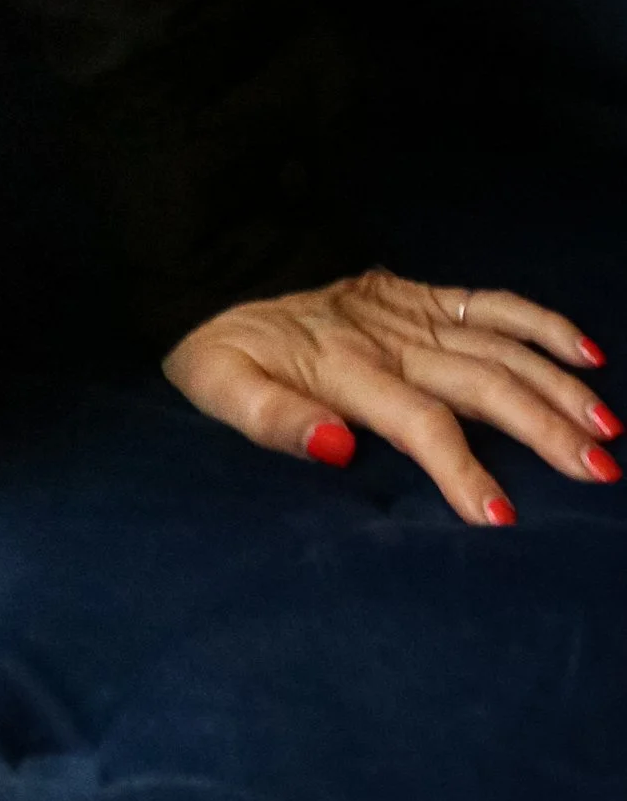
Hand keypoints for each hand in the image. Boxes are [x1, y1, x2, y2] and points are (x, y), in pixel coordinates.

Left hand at [165, 268, 617, 524]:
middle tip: (597, 472)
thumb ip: (272, 421)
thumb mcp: (219, 388)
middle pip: (479, 382)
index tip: (501, 519)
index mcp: (344, 364)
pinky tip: (588, 353)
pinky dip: (541, 322)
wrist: (213, 281)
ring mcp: (408, 310)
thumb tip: (335, 449)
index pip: (418, 421)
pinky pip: (490, 302)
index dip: (461, 469)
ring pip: (498, 346)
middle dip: (542, 428)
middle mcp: (387, 334)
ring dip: (556, 385)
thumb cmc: (221, 354)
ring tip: (606, 429)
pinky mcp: (418, 294)